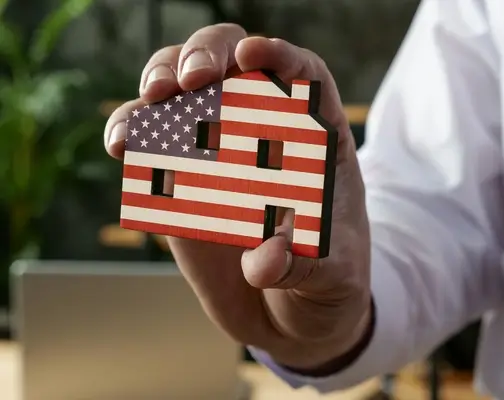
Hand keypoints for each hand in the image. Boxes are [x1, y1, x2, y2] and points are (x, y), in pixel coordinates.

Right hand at [104, 24, 371, 370]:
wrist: (292, 316)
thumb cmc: (327, 283)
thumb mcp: (333, 277)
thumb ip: (305, 264)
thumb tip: (263, 258)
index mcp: (317, 142)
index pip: (303, 76)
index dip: (279, 56)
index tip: (252, 57)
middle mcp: (264, 135)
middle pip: (233, 65)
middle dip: (208, 55)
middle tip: (193, 80)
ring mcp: (218, 155)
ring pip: (184, 91)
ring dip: (161, 81)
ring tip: (153, 102)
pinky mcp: (181, 184)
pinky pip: (151, 144)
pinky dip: (131, 132)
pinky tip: (123, 144)